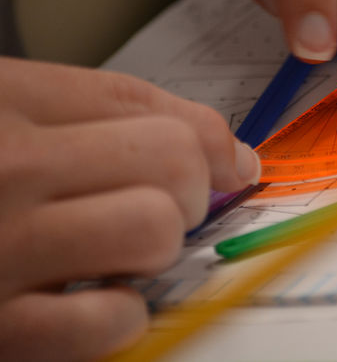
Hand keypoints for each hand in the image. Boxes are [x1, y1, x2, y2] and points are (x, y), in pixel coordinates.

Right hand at [0, 57, 259, 360]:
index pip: (144, 102)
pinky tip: (89, 300)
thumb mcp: (0, 114)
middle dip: (188, 189)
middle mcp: (2, 165)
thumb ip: (100, 117)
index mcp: (0, 101)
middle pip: (169, 160)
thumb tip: (229, 154)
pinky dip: (118, 316)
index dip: (209, 136)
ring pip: (153, 230)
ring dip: (157, 249)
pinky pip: (108, 320)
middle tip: (163, 206)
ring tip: (122, 252)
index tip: (229, 162)